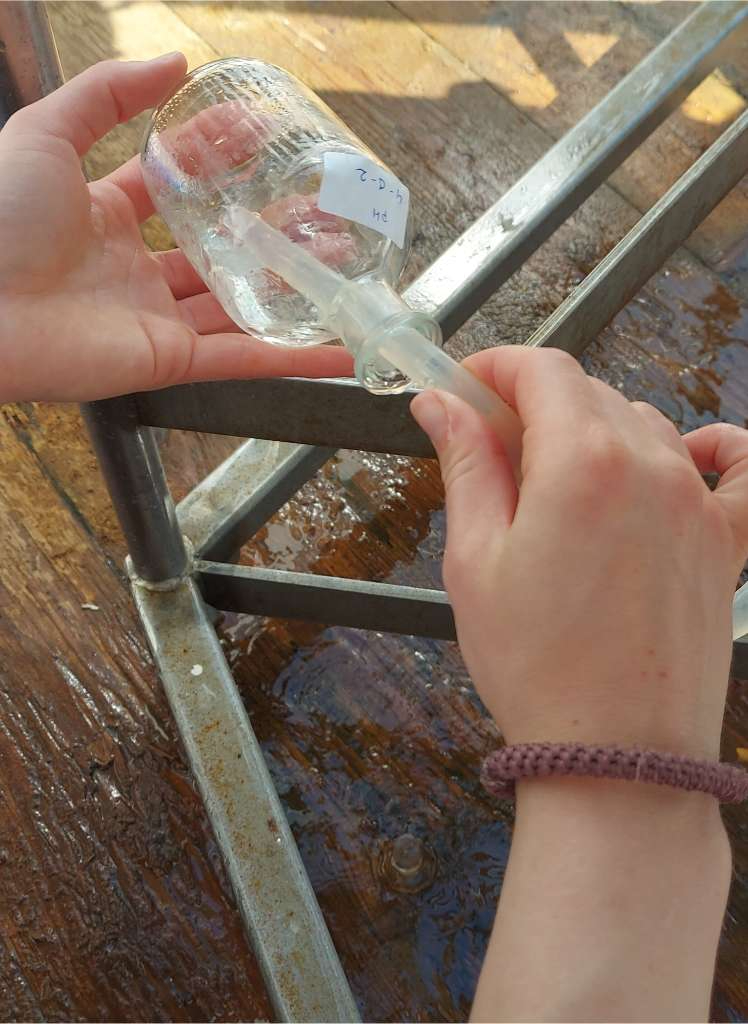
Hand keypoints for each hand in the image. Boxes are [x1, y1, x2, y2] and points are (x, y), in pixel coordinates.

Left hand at [0, 54, 352, 402]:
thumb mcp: (46, 134)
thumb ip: (107, 94)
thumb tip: (175, 60)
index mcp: (105, 216)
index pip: (177, 184)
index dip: (219, 158)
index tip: (265, 134)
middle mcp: (136, 270)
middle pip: (218, 250)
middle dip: (271, 232)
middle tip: (323, 212)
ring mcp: (154, 318)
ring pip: (238, 305)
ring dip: (292, 292)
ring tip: (347, 272)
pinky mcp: (168, 360)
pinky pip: (240, 359)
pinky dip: (290, 359)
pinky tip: (339, 350)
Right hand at [412, 346, 747, 760]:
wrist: (615, 757)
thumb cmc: (534, 664)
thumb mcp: (475, 560)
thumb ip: (466, 465)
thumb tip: (442, 403)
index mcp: (584, 462)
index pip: (542, 371)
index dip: (496, 367)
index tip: (464, 389)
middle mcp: (654, 466)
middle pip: (589, 392)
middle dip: (534, 403)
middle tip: (491, 446)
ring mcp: (699, 502)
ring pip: (644, 423)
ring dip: (595, 430)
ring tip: (556, 481)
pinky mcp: (728, 541)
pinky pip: (738, 466)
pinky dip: (714, 446)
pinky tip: (688, 452)